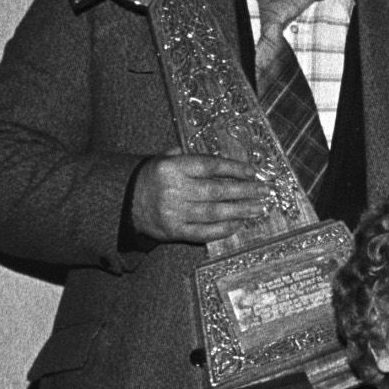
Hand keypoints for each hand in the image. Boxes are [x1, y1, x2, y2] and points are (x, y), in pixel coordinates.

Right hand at [130, 153, 266, 242]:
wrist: (122, 202)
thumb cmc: (151, 178)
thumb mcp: (163, 159)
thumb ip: (190, 157)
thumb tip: (225, 161)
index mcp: (171, 167)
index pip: (210, 166)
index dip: (235, 168)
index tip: (254, 172)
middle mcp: (174, 189)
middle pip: (217, 190)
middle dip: (245, 191)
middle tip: (265, 192)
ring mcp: (174, 212)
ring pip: (215, 212)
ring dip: (240, 211)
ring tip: (259, 208)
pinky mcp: (174, 231)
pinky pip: (204, 231)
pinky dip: (224, 228)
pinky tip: (238, 224)